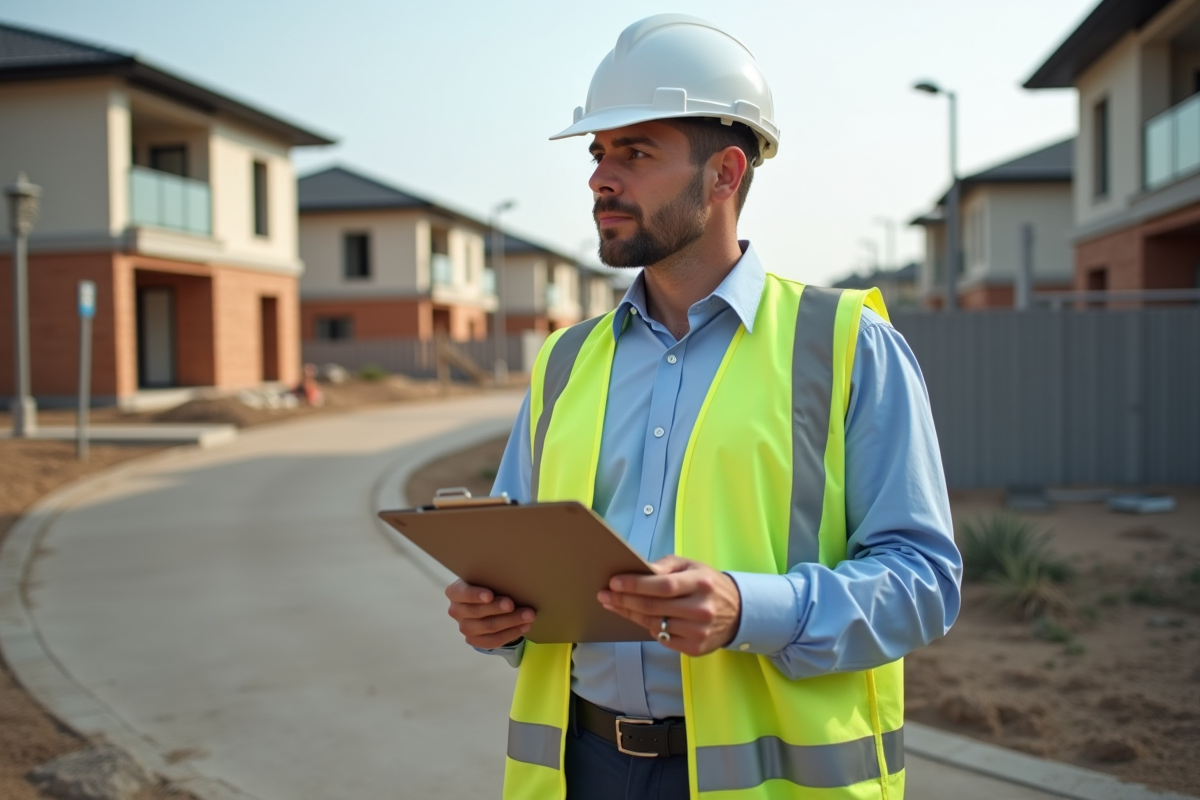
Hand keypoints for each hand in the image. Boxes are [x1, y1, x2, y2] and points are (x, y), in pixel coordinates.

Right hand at [446, 580, 534, 648]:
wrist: (486, 602)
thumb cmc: (487, 584)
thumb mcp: (485, 578)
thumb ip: (492, 577)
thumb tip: (513, 577)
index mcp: (455, 592)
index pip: (462, 593)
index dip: (475, 595)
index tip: (490, 595)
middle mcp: (456, 611)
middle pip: (477, 612)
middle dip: (497, 608)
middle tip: (513, 604)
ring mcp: (464, 628)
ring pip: (488, 627)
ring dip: (511, 621)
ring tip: (528, 615)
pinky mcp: (474, 641)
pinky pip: (493, 641)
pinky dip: (511, 634)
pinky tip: (524, 627)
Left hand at [598, 555, 741, 656]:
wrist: (738, 612)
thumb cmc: (707, 584)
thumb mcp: (691, 566)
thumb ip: (666, 566)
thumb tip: (641, 570)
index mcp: (700, 583)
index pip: (662, 585)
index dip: (635, 585)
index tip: (614, 582)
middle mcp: (701, 608)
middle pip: (653, 607)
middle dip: (624, 600)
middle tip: (604, 595)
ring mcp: (699, 631)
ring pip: (654, 624)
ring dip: (631, 614)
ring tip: (614, 605)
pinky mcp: (696, 648)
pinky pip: (663, 639)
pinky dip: (650, 628)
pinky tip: (641, 618)